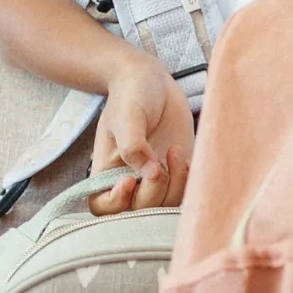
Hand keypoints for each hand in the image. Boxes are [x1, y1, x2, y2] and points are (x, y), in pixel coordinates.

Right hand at [89, 54, 193, 212]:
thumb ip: (132, 144)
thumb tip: (149, 173)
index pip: (103, 207)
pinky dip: (189, 180)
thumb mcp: (126, 115)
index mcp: (107, 171)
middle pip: (139, 211)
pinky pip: (187, 193)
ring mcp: (156, 180)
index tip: (128, 181)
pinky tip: (184, 156)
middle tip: (159, 164)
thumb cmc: (132, 96)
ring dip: (175, 184)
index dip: (115, 203)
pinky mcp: (179, 173)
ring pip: (166, 205)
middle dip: (152, 191)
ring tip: (174, 151)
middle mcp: (131, 181)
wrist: (154, 82)